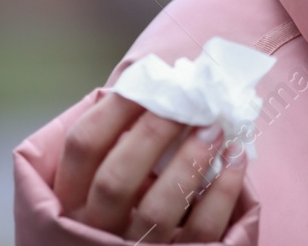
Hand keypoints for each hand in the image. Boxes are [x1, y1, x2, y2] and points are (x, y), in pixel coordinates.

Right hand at [54, 93, 246, 242]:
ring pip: (158, 209)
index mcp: (71, 199)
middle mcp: (96, 228)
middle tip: (188, 102)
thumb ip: (118, 143)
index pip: (83, 146)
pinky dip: (224, 190)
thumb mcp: (103, 180)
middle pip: (116, 179)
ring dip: (191, 161)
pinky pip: (202, 228)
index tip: (151, 80)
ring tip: (216, 127)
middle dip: (153, 134)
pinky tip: (236, 157)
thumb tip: (156, 86)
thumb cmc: (127, 207)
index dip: (116, 106)